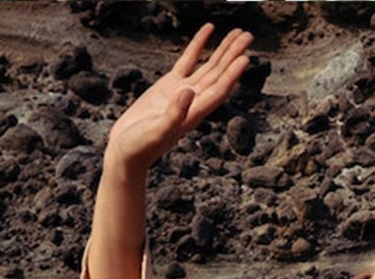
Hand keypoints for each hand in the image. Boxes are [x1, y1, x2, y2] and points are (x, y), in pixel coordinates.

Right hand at [104, 24, 253, 177]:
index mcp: (193, 113)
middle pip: (219, 75)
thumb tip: (189, 91)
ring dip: (224, 50)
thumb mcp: (156, 131)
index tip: (245, 57)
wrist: (126, 152)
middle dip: (233, 55)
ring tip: (238, 32)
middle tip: (248, 35)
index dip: (232, 75)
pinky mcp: (169, 85)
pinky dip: (198, 45)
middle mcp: (193, 101)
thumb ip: (174, 114)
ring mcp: (182, 92)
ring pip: (208, 66)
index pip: (218, 90)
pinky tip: (208, 30)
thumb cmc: (139, 147)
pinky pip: (188, 61)